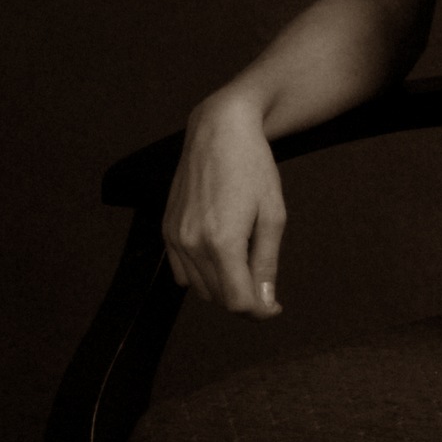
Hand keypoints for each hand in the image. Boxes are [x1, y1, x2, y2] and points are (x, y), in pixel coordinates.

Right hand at [161, 94, 287, 316]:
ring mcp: (174, 237)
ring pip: (199, 288)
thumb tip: (266, 303)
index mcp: (222, 241)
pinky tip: (222, 258)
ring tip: (247, 267)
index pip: (237, 301)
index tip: (275, 308)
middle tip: (266, 290)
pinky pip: (181, 272)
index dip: (259, 311)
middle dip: (244, 300)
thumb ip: (266, 263)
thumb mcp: (272, 215)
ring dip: (223, 288)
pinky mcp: (165, 230)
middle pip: (218, 297)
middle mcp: (192, 244)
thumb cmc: (253, 168)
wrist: (218, 131)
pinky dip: (201, 275)